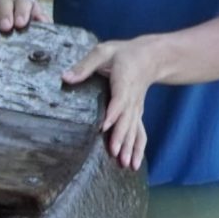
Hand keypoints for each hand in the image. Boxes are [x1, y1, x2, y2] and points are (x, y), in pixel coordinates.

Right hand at [0, 0, 44, 34]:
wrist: (5, 18)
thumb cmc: (19, 24)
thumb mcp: (31, 22)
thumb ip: (38, 21)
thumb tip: (45, 22)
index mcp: (22, 2)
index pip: (25, 2)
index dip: (23, 11)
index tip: (20, 24)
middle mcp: (5, 0)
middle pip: (5, 1)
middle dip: (5, 13)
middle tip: (5, 26)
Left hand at [63, 38, 154, 172]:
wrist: (153, 56)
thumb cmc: (124, 54)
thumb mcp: (104, 52)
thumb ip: (85, 65)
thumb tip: (65, 77)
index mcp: (124, 81)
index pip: (120, 99)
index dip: (114, 113)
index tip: (104, 126)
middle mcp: (133, 98)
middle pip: (128, 120)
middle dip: (121, 138)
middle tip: (114, 155)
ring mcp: (137, 107)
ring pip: (135, 129)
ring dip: (130, 148)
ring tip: (126, 165)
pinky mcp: (137, 113)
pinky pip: (139, 132)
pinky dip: (137, 147)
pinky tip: (133, 163)